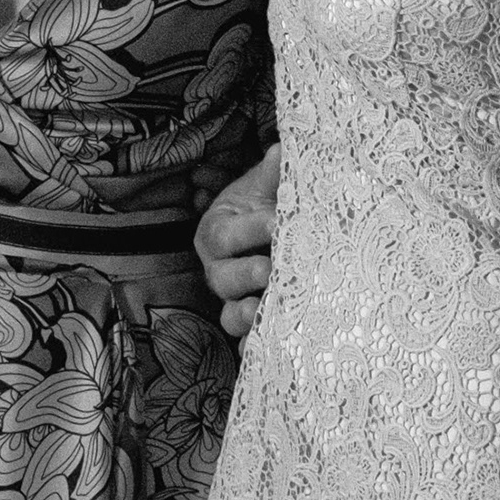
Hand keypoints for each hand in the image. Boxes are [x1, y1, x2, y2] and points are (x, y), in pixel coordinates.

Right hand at [195, 147, 280, 340]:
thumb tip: (282, 149)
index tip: (278, 222)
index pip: (227, 235)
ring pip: (229, 314)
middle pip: (222, 279)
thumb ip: (273, 173)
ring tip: (261, 311)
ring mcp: (232, 301)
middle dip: (246, 274)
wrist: (273, 234)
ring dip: (244, 315)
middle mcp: (218, 270)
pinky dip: (254, 348)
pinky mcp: (250, 324)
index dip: (250, 230)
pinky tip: (273, 349)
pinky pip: (246, 341)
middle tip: (270, 268)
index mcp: (217, 234)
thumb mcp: (267, 188)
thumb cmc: (267, 207)